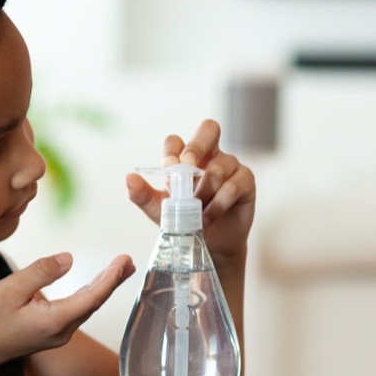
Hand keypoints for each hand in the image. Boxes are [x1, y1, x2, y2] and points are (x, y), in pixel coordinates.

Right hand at [0, 252, 134, 373]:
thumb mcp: (10, 289)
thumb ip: (41, 272)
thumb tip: (69, 259)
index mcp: (55, 320)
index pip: (92, 296)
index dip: (111, 277)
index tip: (124, 260)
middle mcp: (62, 331)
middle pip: (95, 302)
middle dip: (113, 280)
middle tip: (129, 261)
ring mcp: (58, 334)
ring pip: (87, 307)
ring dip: (103, 287)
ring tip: (118, 269)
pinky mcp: (51, 333)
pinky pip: (77, 311)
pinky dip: (89, 295)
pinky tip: (94, 285)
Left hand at [126, 119, 255, 262]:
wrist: (211, 246)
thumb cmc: (186, 222)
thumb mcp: (160, 211)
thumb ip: (143, 195)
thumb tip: (129, 178)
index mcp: (187, 158)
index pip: (177, 141)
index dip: (172, 150)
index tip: (168, 169)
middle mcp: (210, 156)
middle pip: (209, 129)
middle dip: (197, 145)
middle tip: (187, 166)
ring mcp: (230, 166)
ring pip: (218, 167)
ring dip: (204, 191)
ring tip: (196, 214)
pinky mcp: (246, 182)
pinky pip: (234, 185)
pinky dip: (218, 203)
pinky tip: (208, 217)